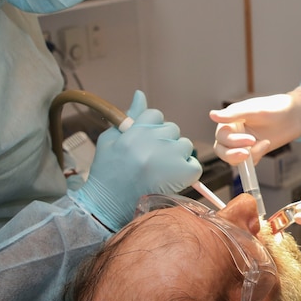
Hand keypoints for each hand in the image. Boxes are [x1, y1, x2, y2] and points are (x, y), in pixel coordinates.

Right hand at [72, 90, 201, 229]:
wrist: (106, 207)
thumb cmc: (106, 172)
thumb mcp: (110, 140)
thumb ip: (129, 116)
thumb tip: (140, 94)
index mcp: (134, 131)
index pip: (155, 115)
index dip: (151, 128)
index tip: (145, 142)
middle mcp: (152, 142)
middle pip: (172, 129)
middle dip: (165, 141)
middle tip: (151, 160)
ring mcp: (169, 158)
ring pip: (185, 145)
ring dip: (177, 155)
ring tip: (161, 171)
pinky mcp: (182, 174)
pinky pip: (194, 165)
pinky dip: (186, 172)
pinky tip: (171, 180)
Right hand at [209, 88, 300, 164]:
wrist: (296, 115)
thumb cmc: (276, 108)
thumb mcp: (254, 110)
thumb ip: (233, 114)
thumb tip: (211, 115)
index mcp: (230, 120)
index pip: (221, 137)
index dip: (232, 142)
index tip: (250, 140)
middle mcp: (234, 132)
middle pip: (222, 150)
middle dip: (234, 154)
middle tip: (248, 153)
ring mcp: (243, 143)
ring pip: (233, 159)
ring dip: (247, 156)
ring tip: (263, 144)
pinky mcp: (254, 151)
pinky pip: (247, 162)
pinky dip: (256, 157)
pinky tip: (266, 144)